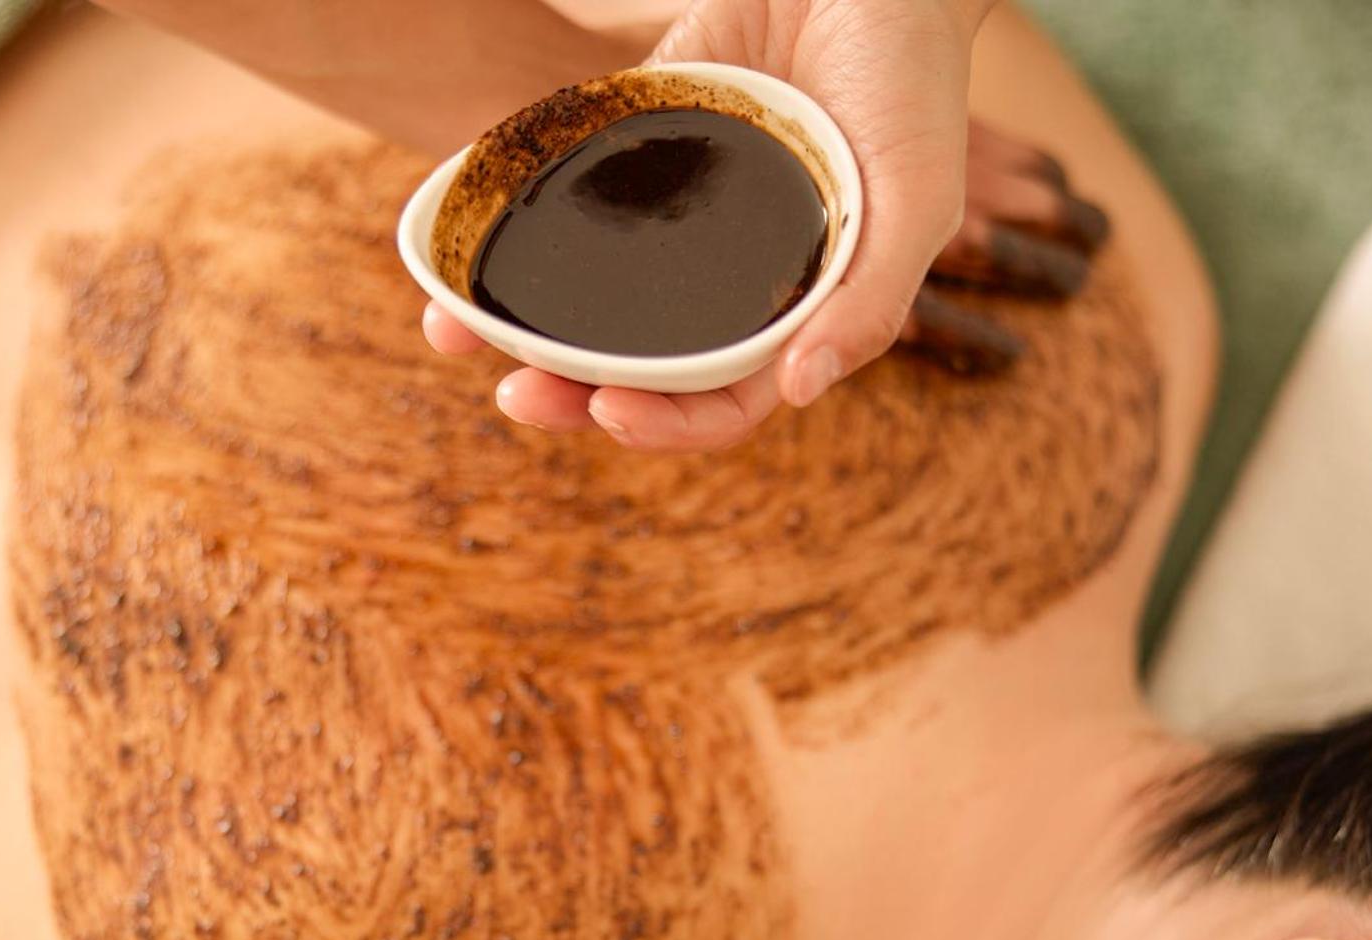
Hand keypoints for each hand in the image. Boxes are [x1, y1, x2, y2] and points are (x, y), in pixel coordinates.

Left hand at [423, 0, 1107, 450]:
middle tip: (514, 392)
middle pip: (639, 363)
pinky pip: (566, 196)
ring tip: (454, 331)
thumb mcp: (917, 200)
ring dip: (522, 323)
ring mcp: (677, 213)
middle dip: (571, 390)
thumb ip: (870, 303)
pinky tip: (462, 236)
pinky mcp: (637, 140)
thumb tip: (799, 391)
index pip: (723, 400)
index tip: (608, 410)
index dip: (666, 424)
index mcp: (793, 308)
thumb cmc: (913, 83)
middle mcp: (725, 274)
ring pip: (590, 294)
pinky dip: (514, 221)